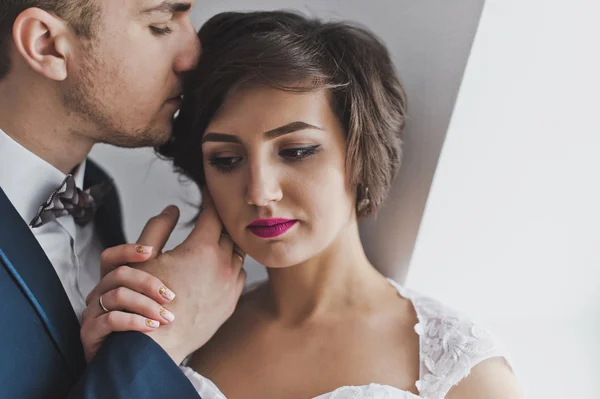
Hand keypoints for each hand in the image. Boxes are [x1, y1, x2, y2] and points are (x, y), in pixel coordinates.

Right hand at [81, 210, 180, 362]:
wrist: (133, 357)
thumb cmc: (143, 313)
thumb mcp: (154, 275)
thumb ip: (159, 243)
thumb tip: (172, 208)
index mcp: (115, 278)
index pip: (114, 255)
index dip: (130, 250)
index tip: (151, 252)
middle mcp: (102, 293)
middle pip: (118, 274)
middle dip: (148, 282)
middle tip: (172, 296)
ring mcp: (95, 313)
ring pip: (115, 297)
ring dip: (145, 305)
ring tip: (167, 317)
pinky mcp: (92, 334)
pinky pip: (109, 322)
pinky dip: (134, 322)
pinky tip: (154, 327)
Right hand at [133, 191, 245, 363]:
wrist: (155, 345)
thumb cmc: (143, 302)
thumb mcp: (145, 259)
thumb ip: (157, 228)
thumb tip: (172, 208)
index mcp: (201, 249)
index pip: (212, 215)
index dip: (210, 201)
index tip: (209, 193)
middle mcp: (222, 265)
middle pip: (229, 233)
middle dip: (221, 222)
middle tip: (216, 214)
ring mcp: (229, 286)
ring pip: (238, 255)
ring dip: (229, 245)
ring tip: (221, 239)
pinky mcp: (231, 304)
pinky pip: (239, 276)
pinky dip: (232, 267)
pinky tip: (222, 266)